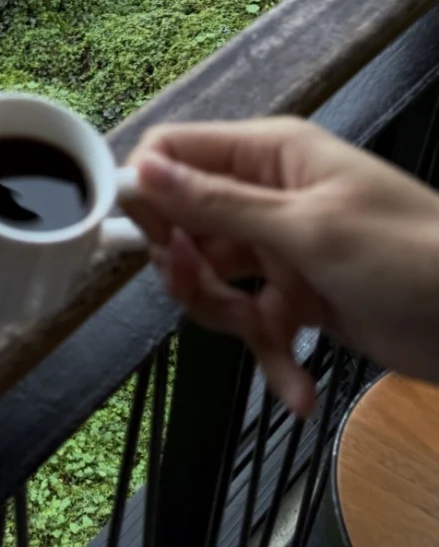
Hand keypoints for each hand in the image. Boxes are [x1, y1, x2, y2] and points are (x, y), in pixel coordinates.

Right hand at [125, 117, 438, 416]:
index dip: (150, 194)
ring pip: (214, 279)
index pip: (175, 154)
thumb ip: (219, 203)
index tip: (150, 244)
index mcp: (269, 155)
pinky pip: (258, 325)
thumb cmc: (406, 257)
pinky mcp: (302, 300)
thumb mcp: (307, 229)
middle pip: (186, 223)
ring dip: (228, 317)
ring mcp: (284, 250)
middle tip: (206, 294)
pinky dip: (273, 360)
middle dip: (189, 268)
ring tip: (266, 337)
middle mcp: (268, 195)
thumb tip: (139, 170)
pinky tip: (299, 392)